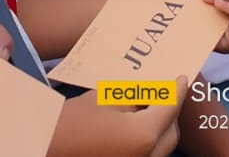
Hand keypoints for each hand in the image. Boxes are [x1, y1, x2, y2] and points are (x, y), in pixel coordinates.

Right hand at [49, 84, 182, 156]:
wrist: (46, 146)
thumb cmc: (73, 120)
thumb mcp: (108, 98)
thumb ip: (138, 94)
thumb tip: (156, 89)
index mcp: (144, 135)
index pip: (170, 108)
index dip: (178, 90)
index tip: (182, 78)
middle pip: (171, 132)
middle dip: (171, 110)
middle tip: (165, 90)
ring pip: (162, 146)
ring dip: (160, 126)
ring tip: (151, 105)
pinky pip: (147, 154)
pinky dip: (148, 138)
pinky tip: (137, 123)